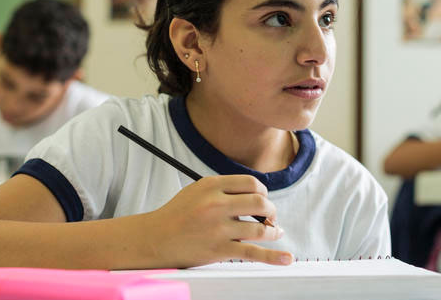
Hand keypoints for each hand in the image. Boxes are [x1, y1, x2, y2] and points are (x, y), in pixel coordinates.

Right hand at [141, 175, 290, 266]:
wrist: (154, 239)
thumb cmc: (176, 215)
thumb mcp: (197, 190)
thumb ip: (222, 188)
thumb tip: (253, 193)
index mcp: (211, 185)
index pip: (250, 183)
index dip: (263, 191)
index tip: (263, 199)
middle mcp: (216, 204)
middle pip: (260, 202)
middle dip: (271, 210)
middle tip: (271, 216)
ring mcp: (218, 228)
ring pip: (259, 228)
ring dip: (273, 231)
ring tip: (275, 232)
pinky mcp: (219, 250)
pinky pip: (252, 252)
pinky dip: (273, 256)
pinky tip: (286, 257)